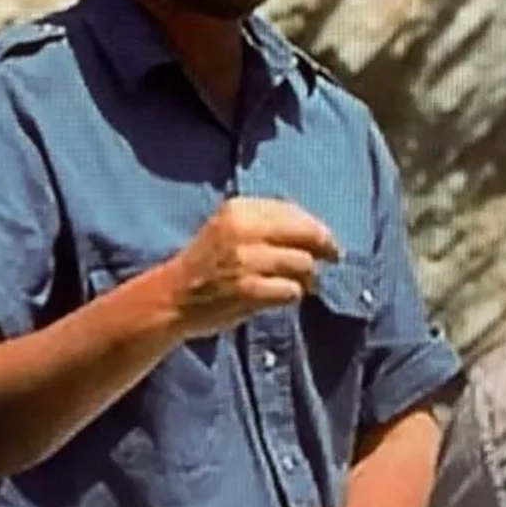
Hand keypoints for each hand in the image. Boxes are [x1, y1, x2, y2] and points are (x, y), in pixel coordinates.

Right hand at [160, 198, 339, 337]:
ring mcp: (246, 261)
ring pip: (303, 264)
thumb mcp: (229, 228)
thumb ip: (265, 223)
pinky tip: (282, 297)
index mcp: (238, 208)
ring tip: (301, 284)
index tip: (324, 239)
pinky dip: (292, 295)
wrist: (172, 297)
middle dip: (326, 246)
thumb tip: (316, 231)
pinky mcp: (249, 290)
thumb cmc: (207, 263)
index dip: (314, 226)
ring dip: (308, 277)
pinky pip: (291, 291)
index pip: (293, 211)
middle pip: (307, 233)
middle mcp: (242, 229)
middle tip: (333, 257)